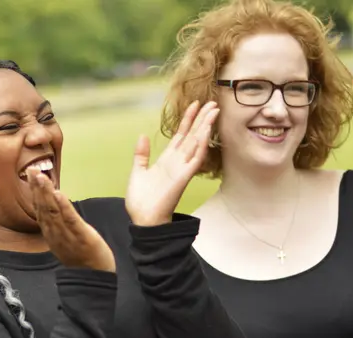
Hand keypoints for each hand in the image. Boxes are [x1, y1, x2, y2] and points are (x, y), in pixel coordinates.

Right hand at [28, 169, 114, 272]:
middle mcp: (55, 234)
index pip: (39, 210)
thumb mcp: (64, 240)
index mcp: (51, 233)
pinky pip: (70, 220)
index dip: (34, 192)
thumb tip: (53, 207)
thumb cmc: (81, 257)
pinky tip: (58, 193)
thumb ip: (57, 224)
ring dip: (46, 193)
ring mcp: (67, 236)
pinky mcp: (82, 236)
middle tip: (32, 170)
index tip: (31, 175)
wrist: (95, 276)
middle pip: (43, 208)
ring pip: (53, 212)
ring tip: (42, 177)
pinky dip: (63, 206)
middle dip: (37, 188)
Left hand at [126, 101, 217, 226]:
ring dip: (205, 127)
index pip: (181, 135)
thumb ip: (141, 154)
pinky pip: (195, 159)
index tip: (195, 104)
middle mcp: (177, 162)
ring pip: (197, 143)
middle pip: (192, 135)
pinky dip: (201, 145)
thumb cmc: (141, 200)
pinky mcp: (183, 177)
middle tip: (212, 102)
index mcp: (167, 160)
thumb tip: (142, 136)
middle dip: (201, 119)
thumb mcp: (138, 171)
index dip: (188, 120)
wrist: (143, 219)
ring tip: (213, 111)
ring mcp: (182, 169)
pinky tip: (205, 132)